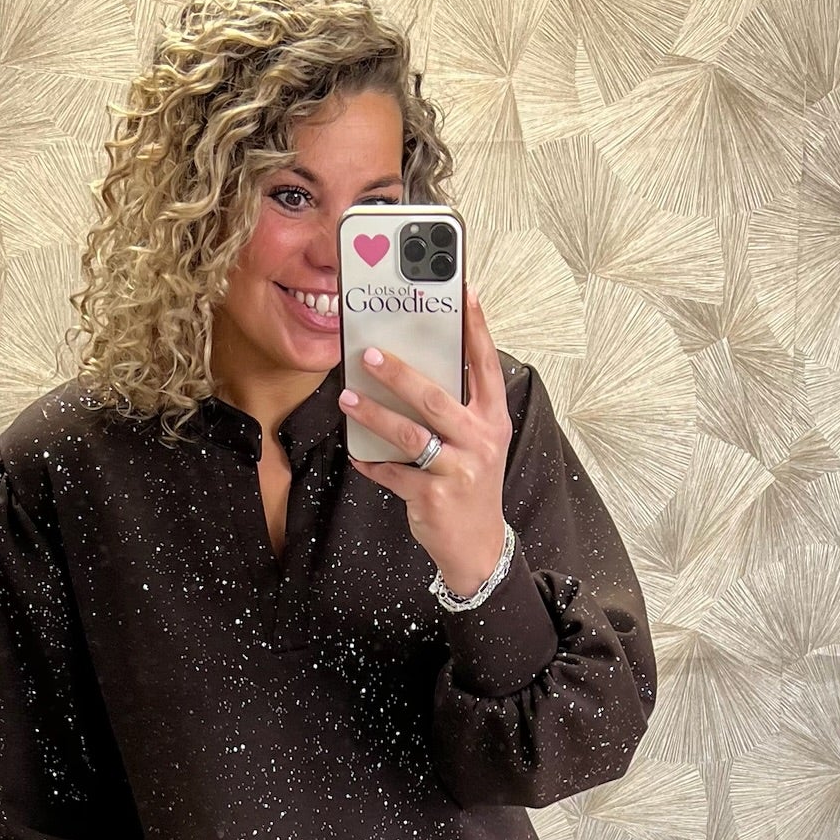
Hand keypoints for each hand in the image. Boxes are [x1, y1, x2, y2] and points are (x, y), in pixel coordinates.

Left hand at [341, 282, 510, 596]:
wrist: (478, 546)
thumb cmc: (471, 486)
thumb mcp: (478, 444)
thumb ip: (458, 409)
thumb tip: (416, 370)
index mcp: (492, 419)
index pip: (485, 366)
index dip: (476, 329)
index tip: (464, 293)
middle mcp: (480, 441)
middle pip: (435, 398)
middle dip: (399, 374)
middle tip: (369, 354)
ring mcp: (458, 470)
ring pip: (410, 435)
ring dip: (374, 414)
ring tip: (348, 398)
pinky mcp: (433, 497)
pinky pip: (393, 473)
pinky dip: (371, 462)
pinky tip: (356, 452)